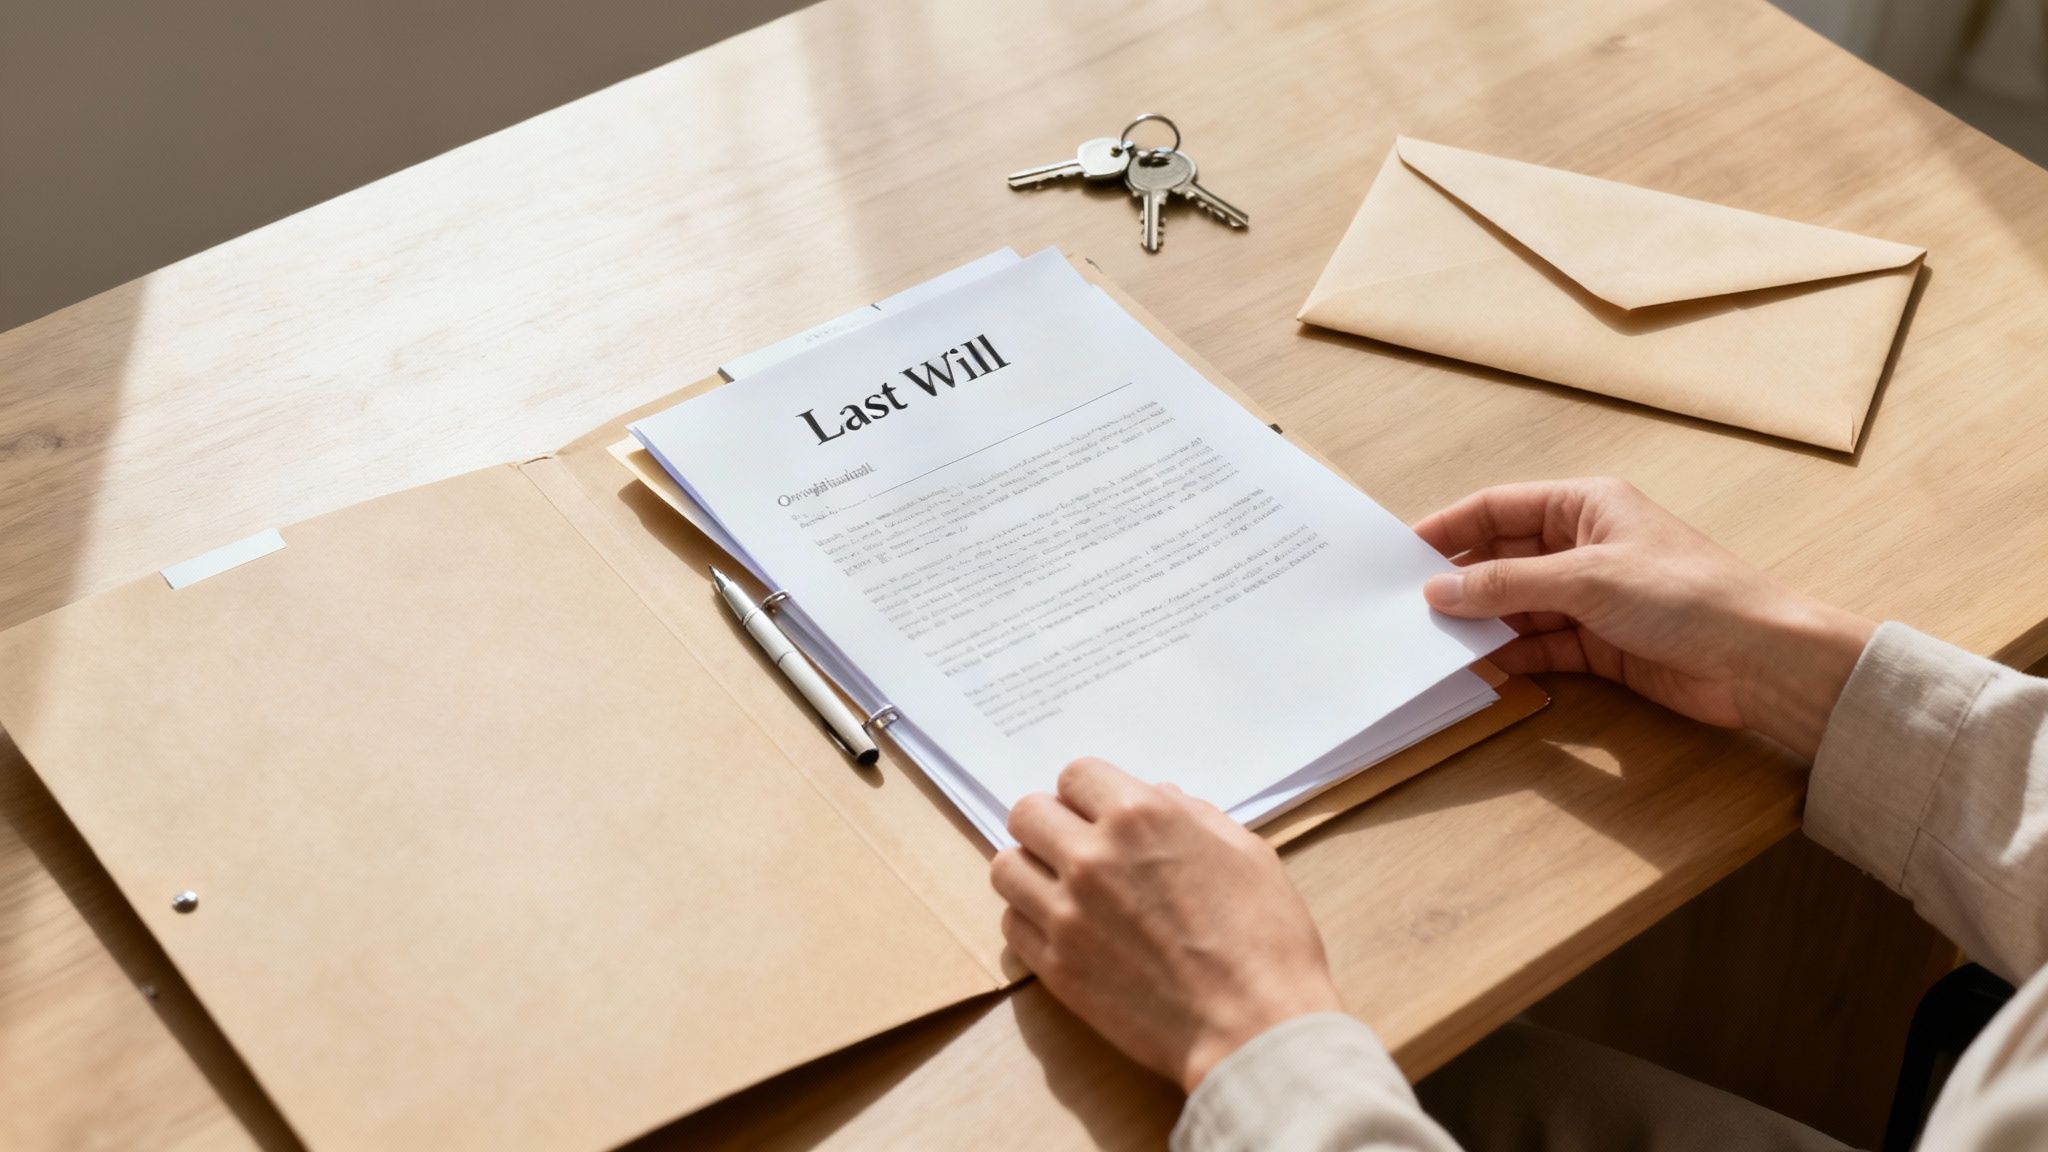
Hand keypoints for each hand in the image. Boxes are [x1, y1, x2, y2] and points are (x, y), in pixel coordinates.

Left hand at [991, 758, 1344, 1093]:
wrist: (1253, 1027)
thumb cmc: (1266, 938)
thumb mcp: (1245, 852)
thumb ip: (1192, 814)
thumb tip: (1159, 797)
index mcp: (1140, 816)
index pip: (1075, 774)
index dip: (1089, 794)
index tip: (1100, 815)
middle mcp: (1091, 856)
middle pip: (1028, 813)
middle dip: (1051, 823)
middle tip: (1076, 847)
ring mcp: (1066, 913)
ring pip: (1005, 866)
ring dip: (1031, 869)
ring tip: (1060, 888)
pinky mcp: (1054, 966)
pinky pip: (1011, 923)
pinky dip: (1030, 920)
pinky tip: (1064, 929)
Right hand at [1414, 478, 1874, 759]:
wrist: (1760, 660)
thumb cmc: (1687, 596)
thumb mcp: (1586, 579)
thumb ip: (1508, 584)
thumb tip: (1439, 590)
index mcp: (1586, 505)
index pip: (1499, 508)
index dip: (1449, 529)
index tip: (1401, 555)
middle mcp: (1585, 545)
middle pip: (1504, 557)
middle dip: (1461, 581)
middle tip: (1407, 605)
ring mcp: (1593, 597)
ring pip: (1518, 605)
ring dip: (1482, 622)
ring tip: (1432, 639)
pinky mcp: (1602, 644)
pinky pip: (1540, 645)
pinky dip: (1511, 655)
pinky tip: (1479, 665)